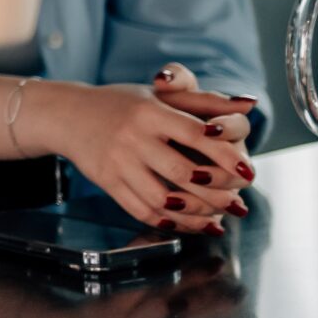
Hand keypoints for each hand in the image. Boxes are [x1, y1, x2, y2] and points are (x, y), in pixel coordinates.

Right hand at [28, 74, 252, 232]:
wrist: (68, 115)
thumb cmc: (122, 103)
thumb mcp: (159, 94)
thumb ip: (204, 101)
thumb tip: (248, 104)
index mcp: (149, 111)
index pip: (195, 134)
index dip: (224, 154)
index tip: (246, 170)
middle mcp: (133, 137)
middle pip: (182, 172)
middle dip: (215, 193)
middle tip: (236, 203)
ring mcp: (118, 162)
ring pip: (163, 198)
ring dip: (195, 213)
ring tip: (216, 218)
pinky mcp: (108, 182)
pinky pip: (142, 210)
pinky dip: (169, 222)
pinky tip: (186, 223)